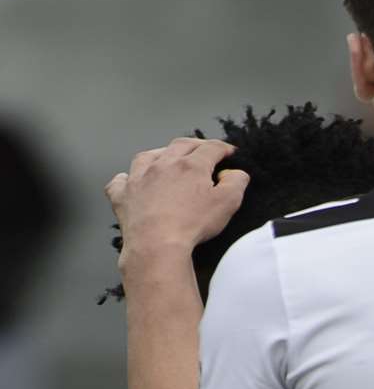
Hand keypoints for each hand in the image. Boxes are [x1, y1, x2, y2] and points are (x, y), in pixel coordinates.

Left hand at [105, 138, 248, 276]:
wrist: (156, 243)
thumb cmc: (192, 224)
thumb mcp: (228, 203)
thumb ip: (236, 182)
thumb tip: (236, 173)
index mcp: (191, 166)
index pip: (211, 148)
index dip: (224, 148)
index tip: (230, 152)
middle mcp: (163, 165)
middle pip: (180, 145)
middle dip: (195, 144)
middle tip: (204, 149)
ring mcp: (139, 177)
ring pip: (148, 155)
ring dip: (160, 153)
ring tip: (167, 158)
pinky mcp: (123, 194)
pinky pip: (121, 180)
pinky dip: (127, 178)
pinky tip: (131, 180)